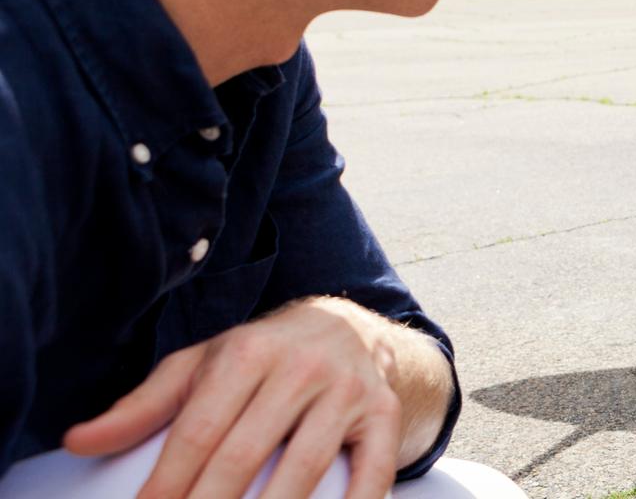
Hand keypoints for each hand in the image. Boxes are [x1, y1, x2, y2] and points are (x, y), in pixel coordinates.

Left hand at [64, 297, 404, 498]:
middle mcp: (301, 366)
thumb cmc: (261, 356)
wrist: (349, 326)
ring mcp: (347, 390)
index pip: (199, 431)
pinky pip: (374, 470)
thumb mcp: (202, 367)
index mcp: (248, 352)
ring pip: (303, 469)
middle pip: (244, 455)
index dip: (167, 483)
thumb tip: (79, 441)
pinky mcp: (384, 412)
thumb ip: (143, 407)